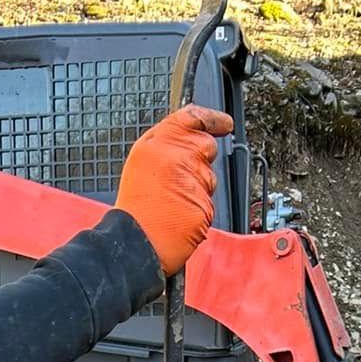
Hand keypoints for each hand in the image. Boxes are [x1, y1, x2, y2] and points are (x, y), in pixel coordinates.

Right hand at [115, 105, 232, 276]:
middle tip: (181, 178)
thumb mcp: (141, 162)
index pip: (193, 118)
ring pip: (209, 177)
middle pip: (206, 146)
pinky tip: (181, 216)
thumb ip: (167, 144)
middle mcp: (177, 156)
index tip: (224, 124)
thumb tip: (193, 132)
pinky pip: (209, 203)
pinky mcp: (203, 204)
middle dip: (201, 160)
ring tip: (174, 202)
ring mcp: (192, 180)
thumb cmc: (136, 208)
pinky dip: (198, 210)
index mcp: (158, 143)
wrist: (135, 243)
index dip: (213, 119)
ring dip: (198, 189)